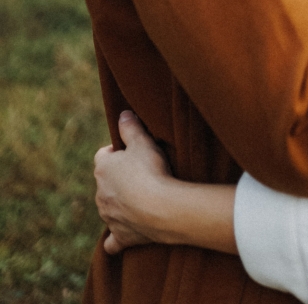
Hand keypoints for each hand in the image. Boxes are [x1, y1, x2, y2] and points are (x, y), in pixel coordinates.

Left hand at [94, 111, 173, 253]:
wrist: (161, 208)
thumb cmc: (151, 171)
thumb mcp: (143, 141)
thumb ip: (130, 127)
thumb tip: (122, 114)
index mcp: (102, 168)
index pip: (103, 155)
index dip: (118, 151)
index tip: (133, 152)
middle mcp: (100, 193)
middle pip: (106, 182)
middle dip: (120, 178)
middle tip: (143, 173)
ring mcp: (108, 216)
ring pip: (108, 207)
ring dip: (120, 202)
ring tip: (143, 198)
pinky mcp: (119, 236)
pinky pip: (112, 241)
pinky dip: (116, 238)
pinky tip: (122, 235)